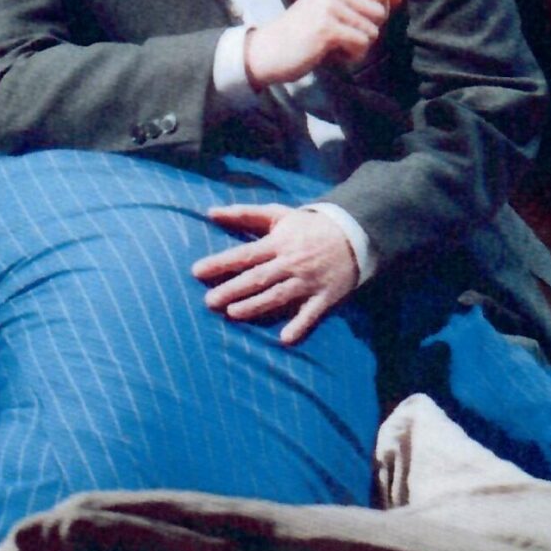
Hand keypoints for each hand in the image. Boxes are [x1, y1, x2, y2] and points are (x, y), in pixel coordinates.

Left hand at [192, 203, 358, 344]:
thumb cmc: (308, 226)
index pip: (245, 254)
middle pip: (258, 277)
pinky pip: (311, 313)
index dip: (221, 263)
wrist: (353, 234)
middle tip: (209, 301)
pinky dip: (300, 325)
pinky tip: (285, 338)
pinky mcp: (324, 297)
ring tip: (233, 314)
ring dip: (256, 305)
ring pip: (278, 295)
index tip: (197, 271)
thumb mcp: (278, 214)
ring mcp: (308, 281)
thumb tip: (210, 212)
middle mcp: (291, 263)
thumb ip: (244, 214)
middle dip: (232, 289)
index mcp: (278, 243)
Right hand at [243, 0, 401, 89]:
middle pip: (381, 12)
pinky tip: (329, 53)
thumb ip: (369, 2)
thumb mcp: (338, 11)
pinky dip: (351, 56)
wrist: (270, 50)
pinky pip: (362, 44)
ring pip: (373, 31)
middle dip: (366, 31)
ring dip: (356, 47)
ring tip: (330, 45)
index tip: (349, 21)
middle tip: (337, 35)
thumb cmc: (306, 32)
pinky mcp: (326, 27)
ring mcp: (328, 5)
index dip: (375, 12)